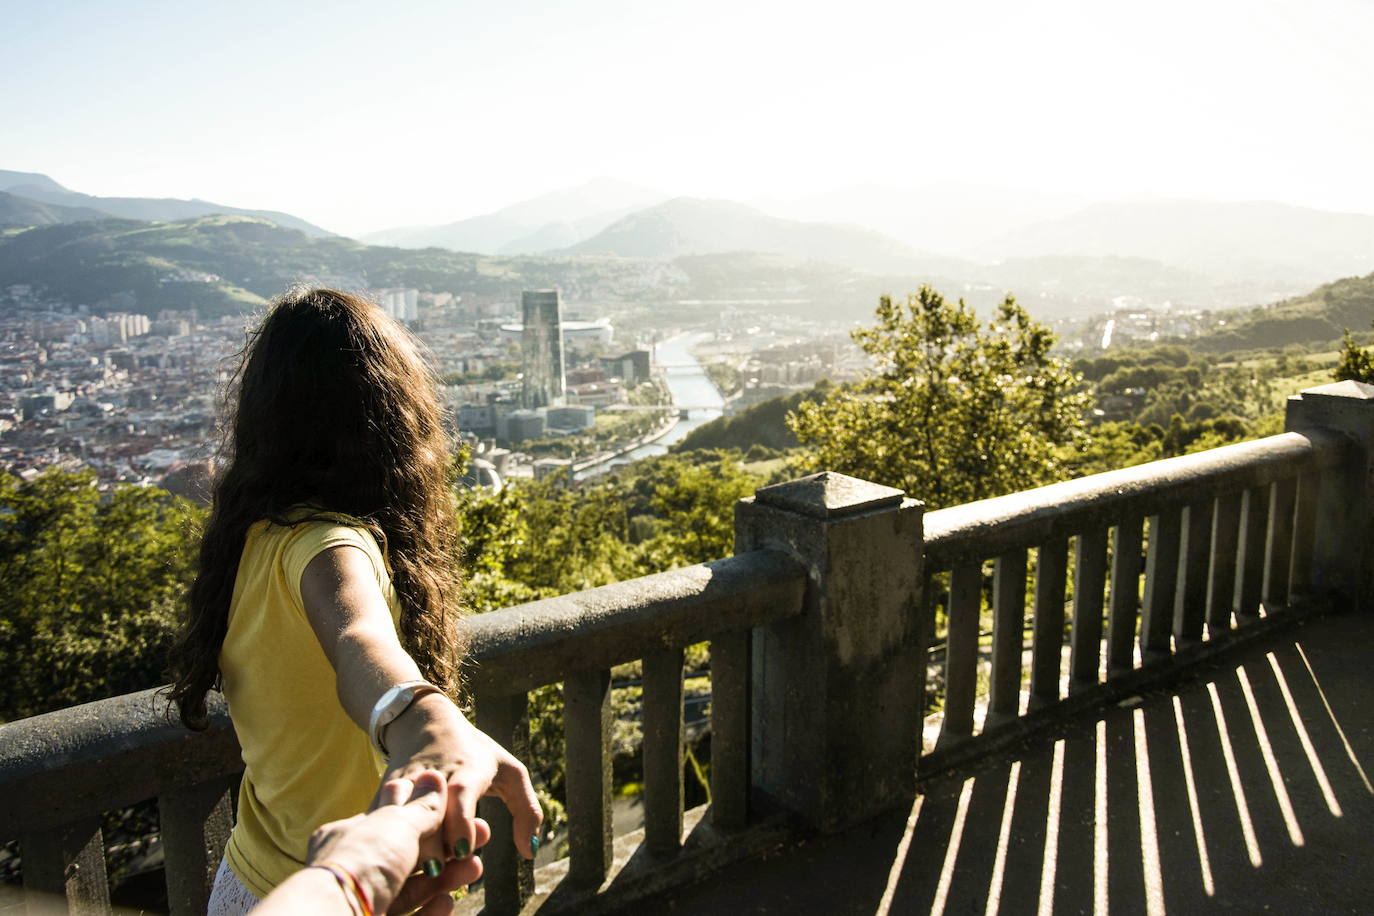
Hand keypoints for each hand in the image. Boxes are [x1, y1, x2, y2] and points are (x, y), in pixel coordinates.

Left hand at [310, 769, 488, 914]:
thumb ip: (421, 807)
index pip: (393, 818)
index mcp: (348, 836)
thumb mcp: (396, 824)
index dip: (429, 813)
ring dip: (446, 878)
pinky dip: (431, 909)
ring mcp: (364, 899)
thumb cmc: (363, 862)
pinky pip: (409, 915)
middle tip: (480, 838)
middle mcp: (353, 868)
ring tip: (475, 868)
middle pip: (408, 855)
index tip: (459, 809)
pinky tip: (448, 902)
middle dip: (446, 848)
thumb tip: (435, 778)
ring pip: (412, 888)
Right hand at [374, 693, 542, 864]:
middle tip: (441, 869)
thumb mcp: (510, 773)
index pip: (462, 794)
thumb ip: (527, 811)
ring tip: (418, 869)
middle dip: (434, 845)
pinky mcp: (385, 793)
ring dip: (406, 846)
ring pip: (398, 817)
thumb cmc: (476, 754)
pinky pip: (379, 821)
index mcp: (468, 768)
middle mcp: (434, 774)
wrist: (425, 723)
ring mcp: (406, 783)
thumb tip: (529, 852)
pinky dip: (385, 842)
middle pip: (428, 812)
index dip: (462, 822)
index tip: (465, 850)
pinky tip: (394, 861)